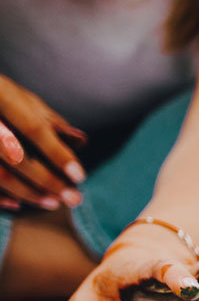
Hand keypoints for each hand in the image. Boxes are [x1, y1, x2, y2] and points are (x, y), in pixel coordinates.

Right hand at [0, 75, 87, 211]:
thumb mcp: (17, 96)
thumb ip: (46, 118)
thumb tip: (80, 141)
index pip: (33, 127)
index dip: (57, 153)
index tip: (80, 176)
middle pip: (15, 156)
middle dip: (47, 181)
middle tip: (74, 198)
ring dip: (28, 193)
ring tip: (54, 203)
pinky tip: (18, 204)